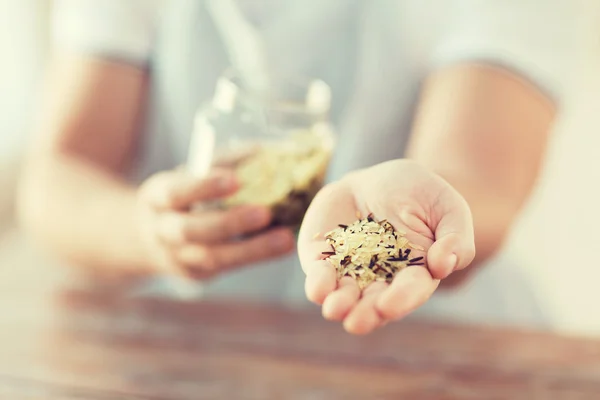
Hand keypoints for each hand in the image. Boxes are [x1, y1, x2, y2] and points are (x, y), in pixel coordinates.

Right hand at [136, 168, 294, 279]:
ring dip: (252, 250)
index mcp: (157, 198)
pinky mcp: (196, 275)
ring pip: (213, 258)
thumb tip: (266, 151)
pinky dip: (254, 258)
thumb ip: (223, 163)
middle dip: (229, 223)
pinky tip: (280, 248)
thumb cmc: (184, 196)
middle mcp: (163, 231)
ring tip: (285, 239)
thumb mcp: (191, 174)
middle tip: (264, 213)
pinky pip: (226, 268)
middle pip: (191, 230)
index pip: (175, 192)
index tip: (235, 180)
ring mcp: (178, 257)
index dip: (203, 187)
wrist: (148, 237)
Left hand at [298, 160, 474, 334]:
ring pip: (344, 295)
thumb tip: (442, 266)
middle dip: (365, 314)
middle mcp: (381, 280)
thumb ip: (456, 237)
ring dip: (339, 304)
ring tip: (334, 309)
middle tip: (356, 322)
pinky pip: (319, 275)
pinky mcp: (323, 259)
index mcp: (415, 274)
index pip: (410, 291)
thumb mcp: (447, 207)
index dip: (400, 300)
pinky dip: (318, 283)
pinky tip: (318, 288)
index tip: (388, 305)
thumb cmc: (419, 194)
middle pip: (373, 302)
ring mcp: (350, 271)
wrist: (377, 178)